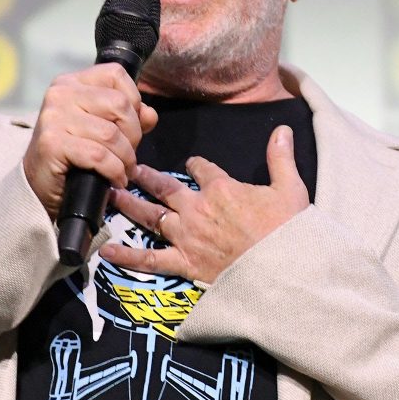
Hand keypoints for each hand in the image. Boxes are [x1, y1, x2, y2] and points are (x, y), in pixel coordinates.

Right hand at [22, 64, 158, 218]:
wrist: (38, 185)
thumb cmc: (72, 154)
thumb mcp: (101, 128)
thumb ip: (128, 117)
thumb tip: (149, 114)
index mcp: (72, 82)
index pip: (116, 75)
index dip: (134, 100)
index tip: (131, 125)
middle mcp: (60, 94)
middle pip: (119, 104)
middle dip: (133, 134)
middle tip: (129, 155)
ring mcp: (54, 117)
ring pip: (111, 134)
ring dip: (125, 158)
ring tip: (123, 170)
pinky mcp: (52, 144)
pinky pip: (99, 156)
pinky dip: (114, 171)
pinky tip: (114, 180)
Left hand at [101, 125, 308, 282]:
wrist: (283, 270)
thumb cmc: (288, 230)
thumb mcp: (290, 188)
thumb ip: (281, 157)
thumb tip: (282, 129)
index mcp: (221, 189)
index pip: (201, 169)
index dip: (195, 165)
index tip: (191, 164)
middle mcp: (197, 209)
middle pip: (166, 188)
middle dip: (147, 177)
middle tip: (131, 169)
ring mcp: (187, 236)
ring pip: (151, 216)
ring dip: (131, 205)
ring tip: (113, 195)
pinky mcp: (184, 263)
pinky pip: (150, 259)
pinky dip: (127, 256)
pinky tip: (107, 250)